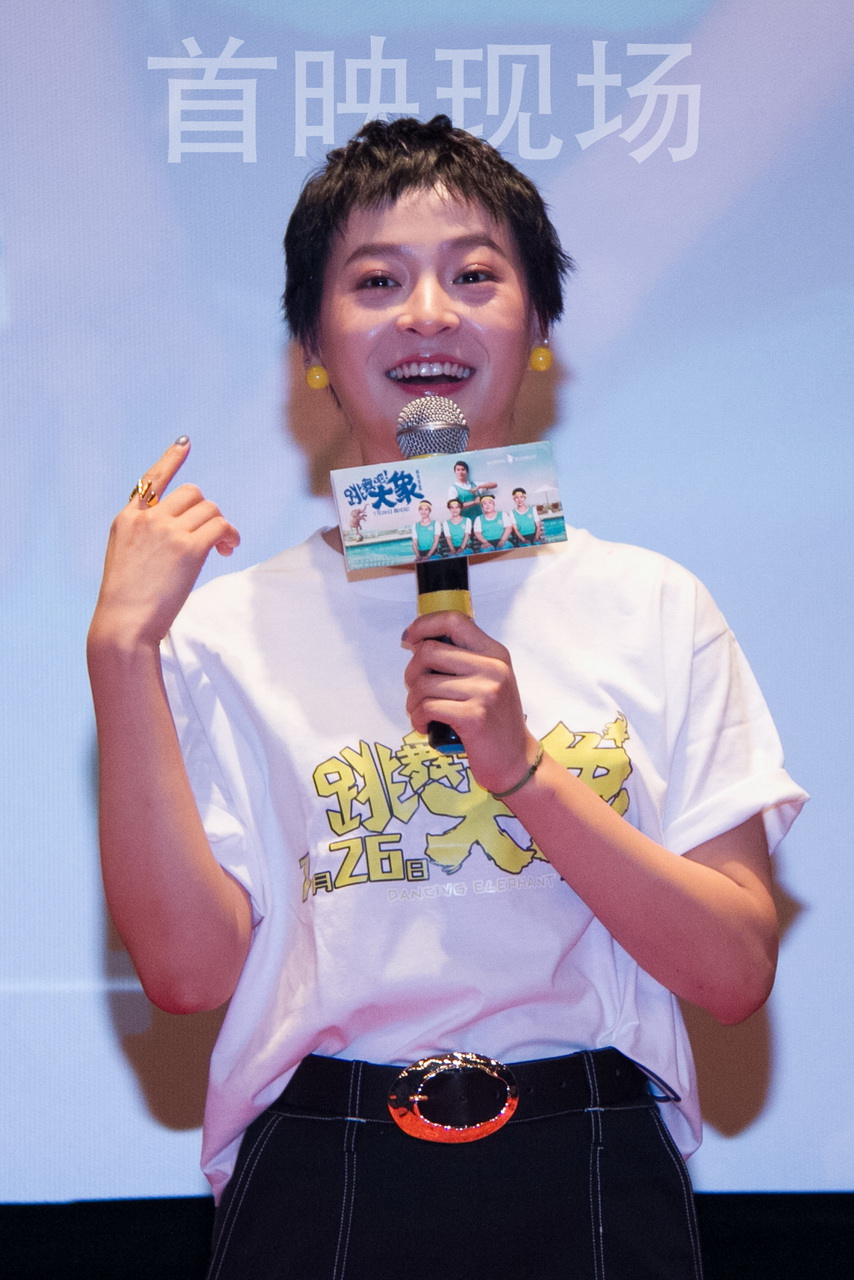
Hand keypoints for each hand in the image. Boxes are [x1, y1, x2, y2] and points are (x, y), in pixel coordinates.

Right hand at [89, 438, 239, 651]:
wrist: (124, 624)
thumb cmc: (126, 604)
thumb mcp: (126, 560)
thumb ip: (147, 540)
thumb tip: (183, 536)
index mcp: (127, 520)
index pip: (151, 480)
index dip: (171, 459)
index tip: (185, 443)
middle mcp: (147, 519)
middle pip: (192, 493)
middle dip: (207, 511)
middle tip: (214, 537)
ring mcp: (167, 531)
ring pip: (210, 509)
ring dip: (222, 525)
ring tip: (224, 547)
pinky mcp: (188, 548)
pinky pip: (221, 526)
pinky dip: (231, 535)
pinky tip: (229, 549)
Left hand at [402, 611, 537, 793]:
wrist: (515, 762)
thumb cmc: (494, 723)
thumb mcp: (488, 682)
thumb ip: (461, 661)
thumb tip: (416, 643)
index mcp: (495, 654)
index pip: (454, 621)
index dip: (424, 625)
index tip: (410, 640)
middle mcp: (493, 668)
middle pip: (428, 652)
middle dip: (411, 673)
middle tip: (417, 692)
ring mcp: (485, 692)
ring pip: (423, 683)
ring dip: (413, 702)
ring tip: (422, 714)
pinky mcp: (474, 717)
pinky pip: (427, 707)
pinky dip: (417, 719)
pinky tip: (425, 727)